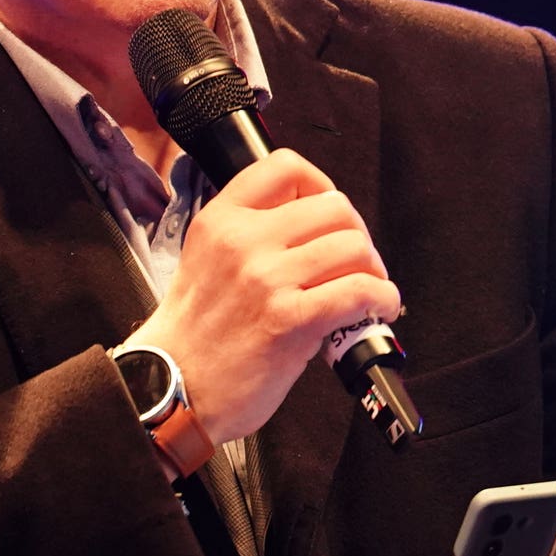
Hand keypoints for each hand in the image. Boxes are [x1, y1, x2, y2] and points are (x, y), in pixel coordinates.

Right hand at [129, 147, 399, 449]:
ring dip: (373, 269)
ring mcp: (268, 280)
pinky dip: (382, 299)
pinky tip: (377, 310)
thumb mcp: (204, 260)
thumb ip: (248, 233)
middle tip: (356, 261)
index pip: (285, 167)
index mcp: (221, 221)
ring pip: (354, 248)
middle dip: (356, 234)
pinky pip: (361, 291)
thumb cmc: (193, 337)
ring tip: (368, 289)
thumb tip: (310, 226)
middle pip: (334, 207)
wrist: (172, 388)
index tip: (328, 213)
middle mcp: (244, 242)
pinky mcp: (291, 321)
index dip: (321, 185)